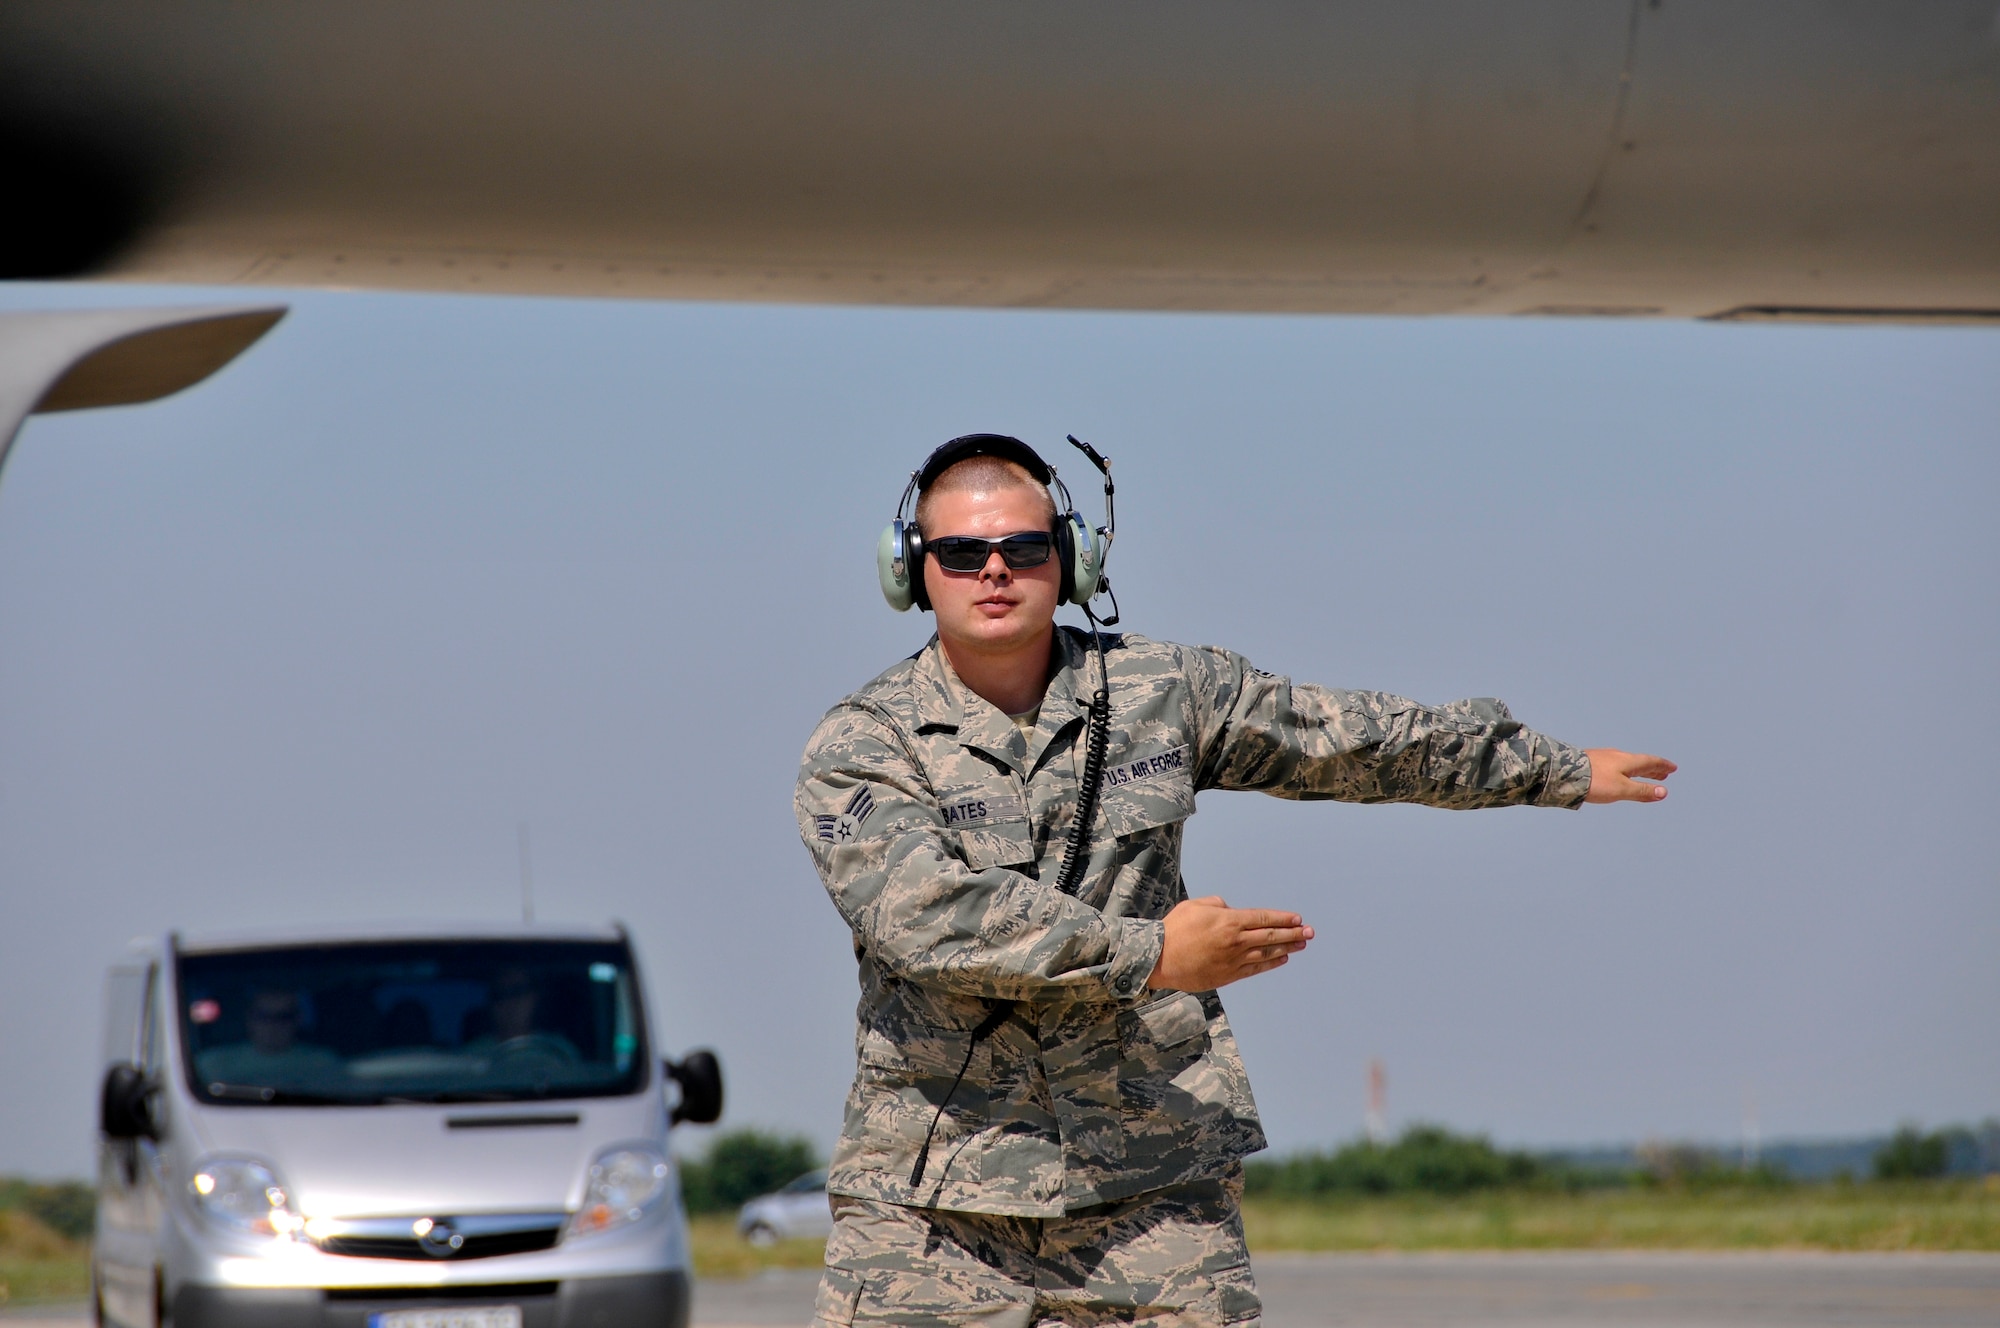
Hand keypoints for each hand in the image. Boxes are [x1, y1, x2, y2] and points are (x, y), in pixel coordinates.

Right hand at [1147, 896, 1312, 991]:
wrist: (1159, 958)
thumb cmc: (1174, 929)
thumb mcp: (1195, 905)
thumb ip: (1217, 905)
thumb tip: (1230, 911)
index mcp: (1229, 921)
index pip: (1263, 918)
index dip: (1282, 918)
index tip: (1297, 918)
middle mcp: (1236, 941)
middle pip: (1271, 936)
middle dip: (1293, 933)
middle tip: (1310, 932)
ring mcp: (1233, 960)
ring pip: (1267, 952)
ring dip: (1287, 948)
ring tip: (1301, 944)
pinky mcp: (1228, 975)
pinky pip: (1255, 968)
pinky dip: (1270, 963)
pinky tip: (1282, 958)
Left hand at [1584, 749, 1676, 803]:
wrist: (1564, 772)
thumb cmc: (1594, 782)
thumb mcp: (1622, 789)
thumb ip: (1642, 791)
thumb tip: (1663, 792)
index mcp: (1627, 761)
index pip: (1650, 762)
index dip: (1662, 766)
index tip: (1672, 768)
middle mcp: (1617, 756)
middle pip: (1640, 762)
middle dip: (1653, 769)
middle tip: (1663, 774)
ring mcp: (1603, 758)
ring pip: (1627, 764)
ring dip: (1639, 770)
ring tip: (1646, 775)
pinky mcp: (1592, 762)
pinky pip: (1615, 766)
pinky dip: (1625, 771)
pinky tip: (1619, 774)